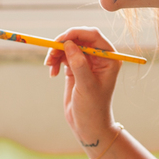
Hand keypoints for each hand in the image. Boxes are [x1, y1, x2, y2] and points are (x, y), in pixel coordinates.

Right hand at [44, 27, 119, 146]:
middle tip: (51, 53)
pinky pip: (63, 56)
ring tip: (49, 65)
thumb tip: (69, 44)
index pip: (93, 36)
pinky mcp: (75, 68)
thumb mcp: (86, 86)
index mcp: (109, 58)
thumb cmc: (93, 108)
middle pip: (79, 38)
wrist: (87, 125)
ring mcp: (86, 62)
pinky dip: (55, 60)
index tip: (61, 39)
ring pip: (69, 46)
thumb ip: (79, 64)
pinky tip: (52, 73)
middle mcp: (99, 57)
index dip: (77, 33)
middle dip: (63, 43)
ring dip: (56, 52)